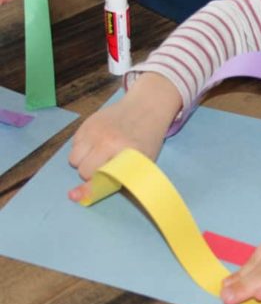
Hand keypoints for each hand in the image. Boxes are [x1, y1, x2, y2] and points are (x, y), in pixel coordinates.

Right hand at [68, 73, 182, 200]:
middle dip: (91, 173)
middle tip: (105, 166)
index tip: (75, 196)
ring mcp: (93, 130)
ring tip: (100, 155)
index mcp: (123, 152)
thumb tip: (92, 194)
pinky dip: (82, 149)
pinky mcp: (86, 122)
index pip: (100, 176)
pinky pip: (73, 145)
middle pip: (82, 170)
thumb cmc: (146, 139)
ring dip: (83, 162)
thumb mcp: (142, 161)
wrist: (145, 107)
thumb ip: (121, 177)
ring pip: (73, 159)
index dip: (88, 189)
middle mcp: (105, 140)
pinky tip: (97, 143)